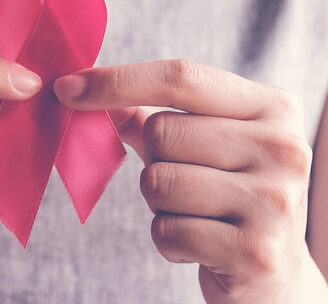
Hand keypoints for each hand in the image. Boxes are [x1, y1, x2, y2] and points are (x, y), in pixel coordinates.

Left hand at [54, 59, 327, 302]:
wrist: (272, 271)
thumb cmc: (226, 195)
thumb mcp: (202, 146)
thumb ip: (152, 119)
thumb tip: (86, 91)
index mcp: (272, 108)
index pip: (181, 77)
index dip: (116, 80)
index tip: (66, 87)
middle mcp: (282, 148)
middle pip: (161, 133)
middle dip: (153, 160)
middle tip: (187, 181)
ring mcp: (273, 201)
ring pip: (157, 182)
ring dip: (159, 203)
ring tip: (197, 214)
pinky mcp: (255, 251)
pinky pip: (165, 232)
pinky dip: (168, 241)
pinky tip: (200, 244)